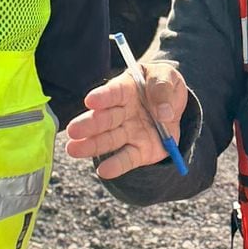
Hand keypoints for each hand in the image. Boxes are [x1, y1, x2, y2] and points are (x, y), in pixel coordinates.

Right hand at [64, 62, 187, 178]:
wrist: (174, 105)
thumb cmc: (165, 85)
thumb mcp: (168, 77)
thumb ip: (163, 89)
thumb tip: (165, 112)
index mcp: (126, 90)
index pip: (114, 93)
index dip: (102, 97)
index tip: (90, 101)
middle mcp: (123, 112)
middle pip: (105, 119)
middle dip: (90, 124)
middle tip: (73, 130)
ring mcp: (129, 132)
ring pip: (110, 140)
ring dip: (93, 145)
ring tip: (73, 150)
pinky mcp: (139, 151)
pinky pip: (127, 159)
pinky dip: (117, 165)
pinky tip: (104, 171)